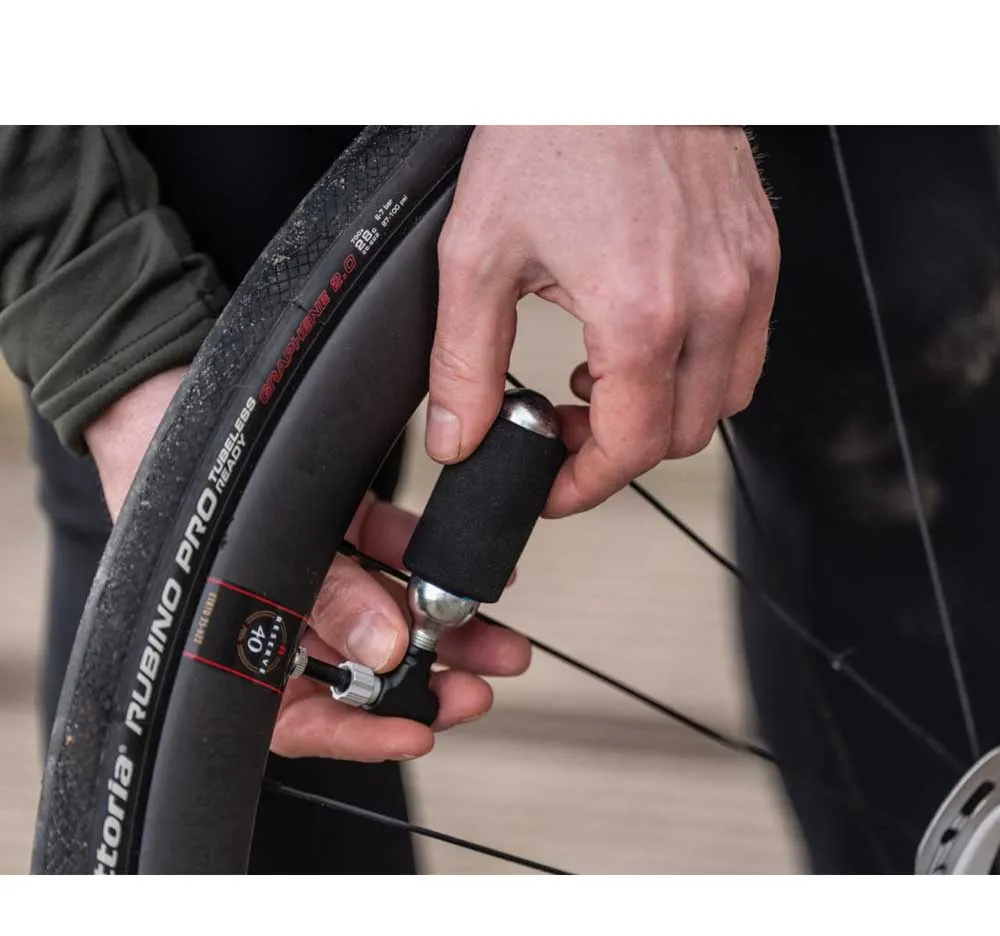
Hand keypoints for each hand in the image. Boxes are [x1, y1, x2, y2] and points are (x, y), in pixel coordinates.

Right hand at [85, 371, 530, 762]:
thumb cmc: (167, 481)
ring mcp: (309, 564)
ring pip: (383, 611)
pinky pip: (386, 546)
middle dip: (427, 684)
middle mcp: (276, 610)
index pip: (298, 715)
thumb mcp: (245, 556)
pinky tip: (473, 567)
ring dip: (445, 628)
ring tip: (498, 641)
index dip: (360, 735)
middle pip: (357, 668)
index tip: (418, 732)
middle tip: (477, 688)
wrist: (155, 386)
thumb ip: (319, 602)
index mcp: (234, 643)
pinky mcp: (334, 516)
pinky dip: (427, 557)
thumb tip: (386, 649)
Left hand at [426, 126, 778, 515]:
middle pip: (680, 437)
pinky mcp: (759, 254)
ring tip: (602, 385)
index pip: (631, 449)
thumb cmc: (556, 125)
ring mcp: (746, 276)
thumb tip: (459, 435)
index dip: (585, 486)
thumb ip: (465, 362)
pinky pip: (746, 349)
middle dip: (617, 453)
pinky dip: (697, 370)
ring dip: (662, 415)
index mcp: (643, 313)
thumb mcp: (481, 254)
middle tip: (565, 428)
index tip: (555, 487)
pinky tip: (645, 340)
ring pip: (723, 401)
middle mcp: (712, 301)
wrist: (614, 49)